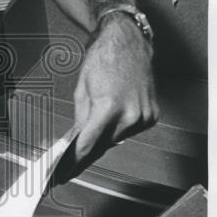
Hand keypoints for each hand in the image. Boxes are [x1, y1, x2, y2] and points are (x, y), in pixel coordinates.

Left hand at [74, 13, 158, 164]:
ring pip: (117, 139)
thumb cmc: (103, 60)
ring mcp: (144, 116)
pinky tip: (111, 120)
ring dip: (104, 138)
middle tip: (69, 164)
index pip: (88, 145)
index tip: (63, 174)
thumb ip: (80, 120)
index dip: (74, 162)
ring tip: (90, 134)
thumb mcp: (82, 91)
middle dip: (86, 153)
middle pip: (103, 145)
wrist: (128, 43)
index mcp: (109, 107)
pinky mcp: (152, 115)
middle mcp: (130, 115)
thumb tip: (75, 142)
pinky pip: (130, 130)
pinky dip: (119, 128)